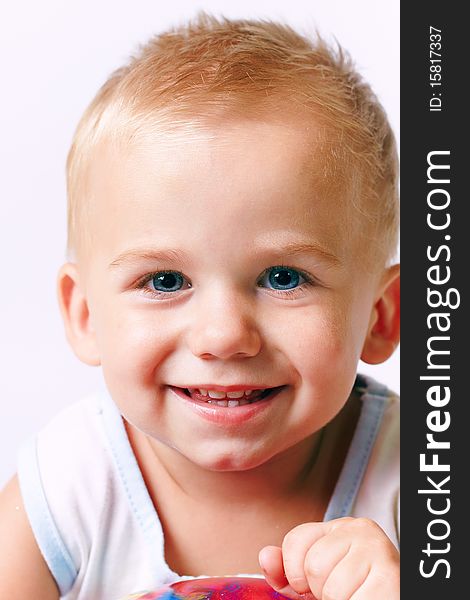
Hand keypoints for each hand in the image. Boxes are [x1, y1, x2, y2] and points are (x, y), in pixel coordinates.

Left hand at [258, 517, 398, 599]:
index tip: (310, 583)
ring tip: (355, 595)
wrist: (390, 596)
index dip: (295, 571)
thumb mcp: (316, 580)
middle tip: (342, 592)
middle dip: (321, 591)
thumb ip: (288, 570)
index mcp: (339, 527)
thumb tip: (265, 557)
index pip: (295, 540)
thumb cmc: (355, 591)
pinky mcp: (390, 575)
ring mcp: (377, 549)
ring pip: (332, 587)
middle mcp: (359, 529)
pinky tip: (365, 599)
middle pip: (313, 565)